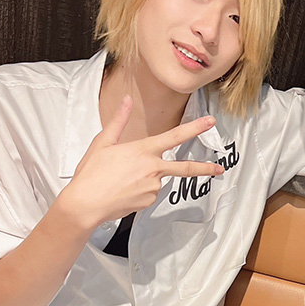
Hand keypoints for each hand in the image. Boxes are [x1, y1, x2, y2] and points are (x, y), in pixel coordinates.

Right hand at [58, 96, 224, 229]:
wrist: (85, 205)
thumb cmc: (91, 174)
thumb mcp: (103, 143)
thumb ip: (119, 121)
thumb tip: (126, 100)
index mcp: (143, 151)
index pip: (175, 136)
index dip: (195, 128)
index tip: (210, 123)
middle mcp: (153, 169)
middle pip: (185, 168)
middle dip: (205, 167)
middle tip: (220, 167)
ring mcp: (153, 187)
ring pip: (157, 179)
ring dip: (146, 178)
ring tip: (120, 180)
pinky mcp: (149, 201)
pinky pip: (149, 192)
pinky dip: (140, 189)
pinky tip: (123, 190)